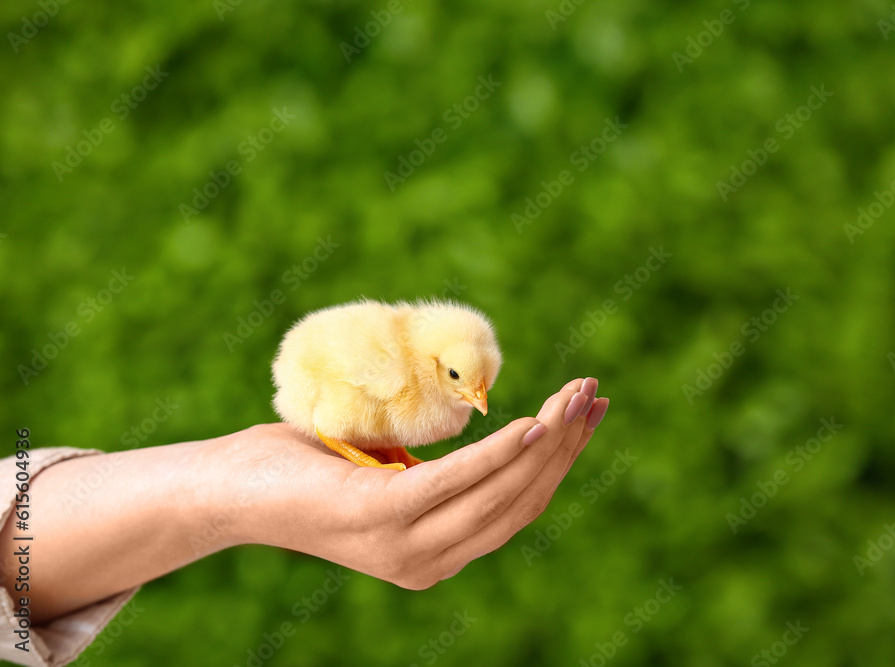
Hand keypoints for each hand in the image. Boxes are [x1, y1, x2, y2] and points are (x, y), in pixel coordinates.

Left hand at [225, 378, 609, 588]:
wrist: (228, 489)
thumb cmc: (307, 470)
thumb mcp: (387, 476)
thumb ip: (436, 478)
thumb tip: (483, 441)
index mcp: (434, 555)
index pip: (517, 510)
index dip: (560, 464)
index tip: (588, 416)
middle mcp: (427, 562)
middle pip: (521, 502)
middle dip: (567, 447)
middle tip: (595, 395)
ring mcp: (405, 545)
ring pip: (501, 493)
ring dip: (547, 442)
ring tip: (577, 397)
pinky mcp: (382, 516)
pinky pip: (460, 479)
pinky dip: (504, 451)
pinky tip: (535, 422)